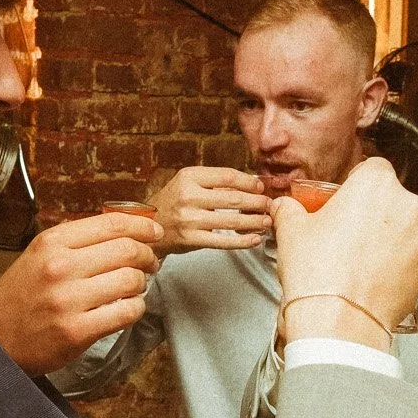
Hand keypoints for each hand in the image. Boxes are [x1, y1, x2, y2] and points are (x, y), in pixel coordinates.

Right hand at [0, 211, 160, 374]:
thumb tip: (125, 230)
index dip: (142, 226)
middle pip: (128, 250)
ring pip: (131, 281)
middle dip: (148, 256)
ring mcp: (68, 300)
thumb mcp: (38, 255)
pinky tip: (127, 309)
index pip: (112, 223)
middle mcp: (60, 266)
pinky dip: (135, 309)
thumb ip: (76, 241)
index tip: (155, 232)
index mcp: (51, 242)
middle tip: (150, 263)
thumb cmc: (21, 297)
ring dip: (141, 284)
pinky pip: (126, 313)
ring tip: (134, 288)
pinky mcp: (77, 331)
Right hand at [148, 166, 271, 250]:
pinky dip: (242, 241)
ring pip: (231, 221)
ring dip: (254, 222)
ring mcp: (189, 219)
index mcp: (189, 177)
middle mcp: (188, 196)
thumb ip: (214, 182)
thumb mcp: (188, 183)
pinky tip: (254, 239)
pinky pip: (223, 241)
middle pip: (233, 199)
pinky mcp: (191, 239)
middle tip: (269, 205)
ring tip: (267, 221)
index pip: (227, 176)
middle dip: (256, 203)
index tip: (260, 186)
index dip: (249, 182)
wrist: (148, 224)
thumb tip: (250, 184)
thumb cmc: (174, 202)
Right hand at [274, 158, 417, 346]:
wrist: (339, 321)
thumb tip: (283, 206)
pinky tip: (375, 277)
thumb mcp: (291, 230)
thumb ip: (289, 208)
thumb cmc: (317, 270)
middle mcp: (407, 204)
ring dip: (389, 237)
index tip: (345, 202)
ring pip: (405, 228)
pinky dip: (399, 263)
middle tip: (349, 234)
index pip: (372, 168)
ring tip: (362, 260)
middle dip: (374, 212)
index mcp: (376, 183)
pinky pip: (413, 256)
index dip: (357, 184)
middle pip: (391, 199)